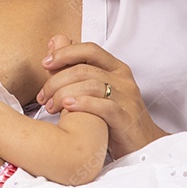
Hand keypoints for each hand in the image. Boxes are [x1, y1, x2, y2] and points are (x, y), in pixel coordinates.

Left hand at [36, 39, 166, 158]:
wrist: (144, 145)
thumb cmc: (115, 117)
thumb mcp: (97, 90)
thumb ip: (77, 67)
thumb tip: (54, 42)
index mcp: (117, 68)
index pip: (89, 49)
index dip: (65, 53)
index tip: (45, 64)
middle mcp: (123, 79)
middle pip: (84, 69)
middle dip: (57, 80)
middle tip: (42, 96)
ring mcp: (127, 98)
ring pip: (91, 85)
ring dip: (64, 94)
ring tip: (50, 107)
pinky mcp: (126, 118)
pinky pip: (104, 106)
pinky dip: (83, 104)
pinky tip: (67, 107)